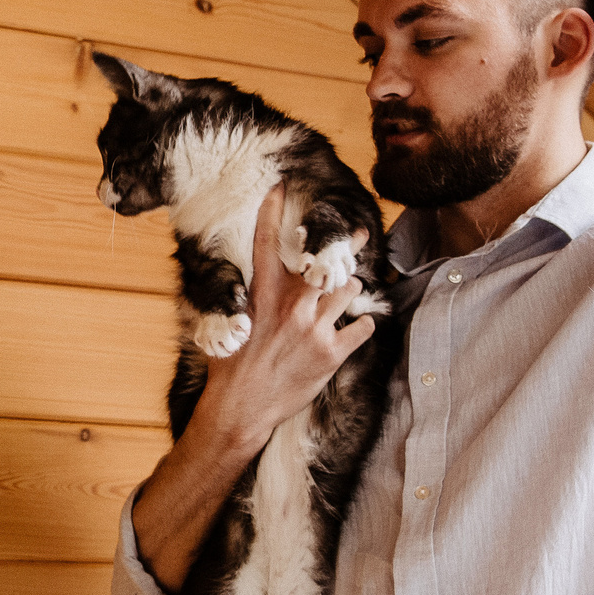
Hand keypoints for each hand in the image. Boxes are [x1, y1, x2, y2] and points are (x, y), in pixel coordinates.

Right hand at [191, 185, 379, 450]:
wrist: (240, 407)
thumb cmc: (231, 367)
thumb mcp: (233, 324)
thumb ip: (250, 300)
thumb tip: (256, 285)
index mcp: (263, 293)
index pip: (267, 241)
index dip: (272, 210)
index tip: (280, 187)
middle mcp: (292, 305)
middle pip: (327, 261)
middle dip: (346, 245)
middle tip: (359, 233)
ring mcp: (314, 328)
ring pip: (349, 290)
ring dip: (351, 288)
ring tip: (350, 290)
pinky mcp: (331, 353)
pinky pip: (361, 328)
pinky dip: (362, 325)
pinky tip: (358, 325)